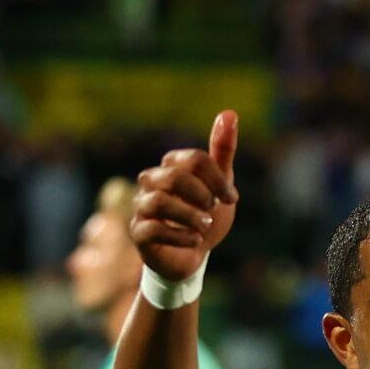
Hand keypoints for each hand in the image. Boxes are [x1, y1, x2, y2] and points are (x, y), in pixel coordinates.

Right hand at [131, 110, 239, 282]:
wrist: (192, 256)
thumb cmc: (204, 215)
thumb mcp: (220, 184)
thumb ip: (222, 151)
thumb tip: (229, 113)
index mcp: (170, 166)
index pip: (193, 160)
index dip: (217, 179)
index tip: (231, 199)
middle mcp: (151, 181)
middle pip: (174, 176)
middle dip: (201, 195)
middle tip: (213, 210)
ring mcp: (141, 207)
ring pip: (158, 202)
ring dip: (189, 216)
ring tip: (205, 227)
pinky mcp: (138, 233)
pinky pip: (152, 229)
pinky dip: (179, 236)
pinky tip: (195, 241)